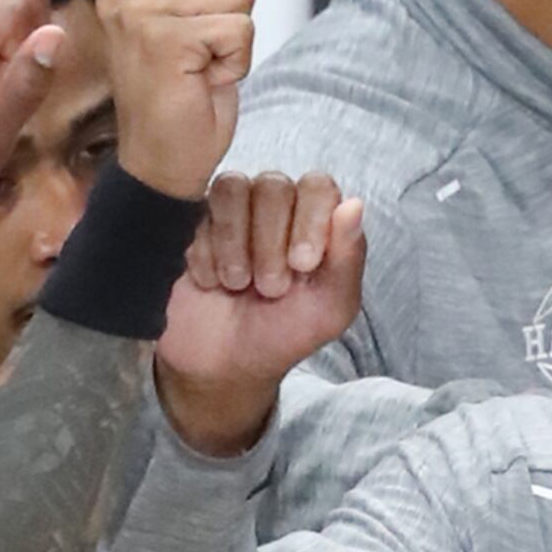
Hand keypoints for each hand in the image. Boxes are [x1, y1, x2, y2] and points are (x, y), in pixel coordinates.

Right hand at [96, 0, 259, 197]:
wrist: (162, 166)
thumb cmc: (179, 106)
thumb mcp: (206, 30)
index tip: (189, 42)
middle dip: (228, 17)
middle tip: (197, 60)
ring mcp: (141, 15)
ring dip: (233, 41)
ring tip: (200, 71)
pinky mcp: (166, 39)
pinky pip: (240, 28)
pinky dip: (236, 62)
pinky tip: (205, 82)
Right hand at [154, 171, 364, 456]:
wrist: (223, 366)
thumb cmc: (284, 334)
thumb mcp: (329, 309)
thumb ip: (349, 259)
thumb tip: (355, 203)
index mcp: (317, 219)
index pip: (318, 185)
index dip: (310, 220)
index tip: (302, 265)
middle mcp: (277, 205)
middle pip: (273, 185)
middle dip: (269, 242)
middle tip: (270, 288)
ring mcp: (234, 210)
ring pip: (232, 188)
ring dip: (233, 241)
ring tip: (237, 284)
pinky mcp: (196, 223)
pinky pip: (197, 213)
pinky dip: (206, 254)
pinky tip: (212, 283)